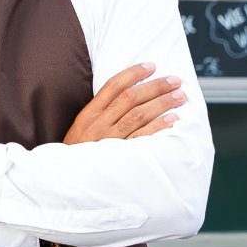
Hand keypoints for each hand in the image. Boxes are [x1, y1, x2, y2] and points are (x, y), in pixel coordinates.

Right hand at [64, 62, 185, 144]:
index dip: (133, 73)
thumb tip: (126, 96)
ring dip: (162, 103)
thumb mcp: (81, 128)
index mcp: (89, 114)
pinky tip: (172, 119)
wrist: (67, 180)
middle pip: (130, 98)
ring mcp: (110, 139)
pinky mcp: (121, 155)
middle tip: (174, 80)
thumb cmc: (77, 152)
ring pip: (139, 115)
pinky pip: (143, 137)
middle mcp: (99, 124)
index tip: (150, 66)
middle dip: (155, 86)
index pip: (113, 86)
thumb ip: (100, 113)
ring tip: (179, 96)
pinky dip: (159, 126)